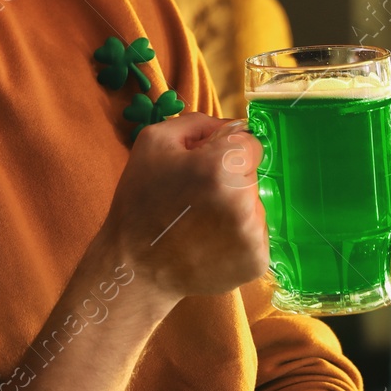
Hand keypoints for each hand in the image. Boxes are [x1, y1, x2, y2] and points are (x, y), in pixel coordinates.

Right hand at [99, 111, 269, 303]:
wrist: (134, 267)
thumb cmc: (140, 201)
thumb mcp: (154, 142)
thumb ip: (198, 124)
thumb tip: (231, 128)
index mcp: (222, 165)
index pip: (251, 143)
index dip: (226, 151)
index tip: (204, 167)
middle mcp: (245, 200)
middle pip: (252, 175)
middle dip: (230, 179)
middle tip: (196, 197)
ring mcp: (254, 235)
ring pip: (255, 205)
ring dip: (234, 209)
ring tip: (200, 223)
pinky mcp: (256, 261)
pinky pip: (255, 234)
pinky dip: (236, 237)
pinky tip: (208, 243)